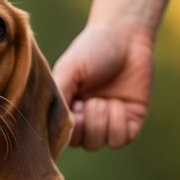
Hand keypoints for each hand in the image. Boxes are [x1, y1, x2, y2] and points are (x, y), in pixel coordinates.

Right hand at [52, 22, 155, 149]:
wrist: (126, 36)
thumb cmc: (92, 49)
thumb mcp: (67, 71)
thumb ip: (56, 97)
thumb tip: (47, 127)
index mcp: (67, 109)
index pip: (61, 137)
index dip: (66, 130)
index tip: (73, 109)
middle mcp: (87, 119)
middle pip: (82, 144)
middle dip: (87, 123)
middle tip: (90, 100)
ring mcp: (109, 121)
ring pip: (100, 143)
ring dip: (102, 121)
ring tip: (105, 99)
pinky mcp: (131, 121)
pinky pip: (121, 139)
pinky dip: (119, 123)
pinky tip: (119, 103)